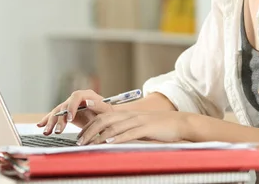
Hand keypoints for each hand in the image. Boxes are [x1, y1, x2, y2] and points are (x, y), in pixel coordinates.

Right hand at [36, 89, 113, 134]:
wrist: (106, 118)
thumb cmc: (108, 114)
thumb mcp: (107, 110)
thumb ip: (98, 105)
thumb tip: (88, 102)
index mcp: (86, 95)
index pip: (76, 97)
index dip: (71, 107)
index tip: (70, 118)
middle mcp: (76, 99)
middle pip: (64, 105)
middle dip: (59, 119)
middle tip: (58, 131)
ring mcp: (69, 105)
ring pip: (57, 112)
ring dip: (51, 122)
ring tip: (47, 132)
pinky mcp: (65, 113)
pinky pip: (55, 115)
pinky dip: (47, 120)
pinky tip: (40, 125)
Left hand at [76, 110, 190, 144]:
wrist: (179, 122)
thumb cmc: (158, 127)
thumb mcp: (139, 126)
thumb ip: (125, 130)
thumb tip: (110, 139)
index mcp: (126, 114)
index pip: (102, 117)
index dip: (89, 125)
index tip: (79, 135)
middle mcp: (129, 115)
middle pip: (104, 120)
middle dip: (89, 131)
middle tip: (79, 142)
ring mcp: (137, 120)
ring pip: (114, 127)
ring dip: (99, 136)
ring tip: (89, 144)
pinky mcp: (146, 128)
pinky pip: (129, 132)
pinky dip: (118, 138)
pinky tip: (110, 143)